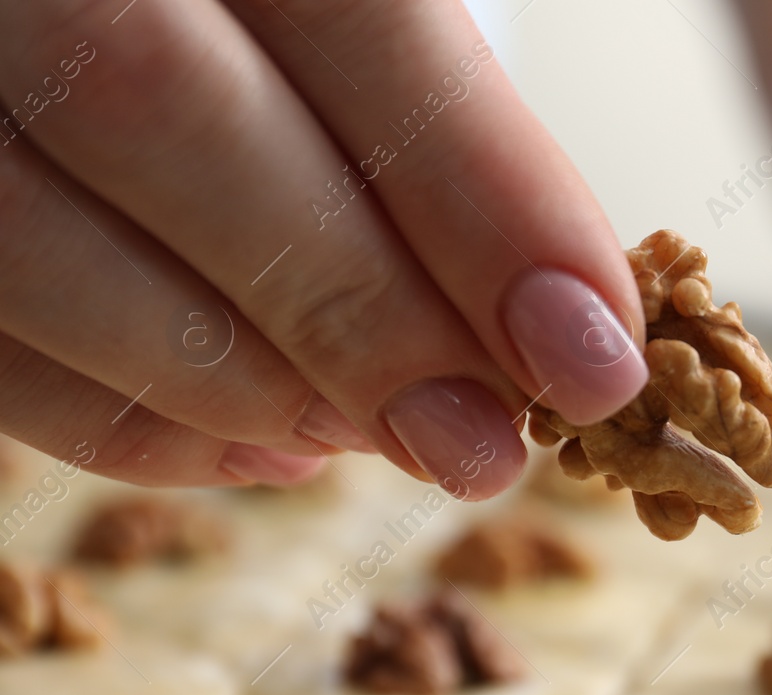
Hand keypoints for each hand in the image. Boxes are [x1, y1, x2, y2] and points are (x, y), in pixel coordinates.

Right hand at [0, 0, 647, 498]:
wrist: (100, 20)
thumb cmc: (271, 35)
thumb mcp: (362, 20)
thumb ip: (437, 124)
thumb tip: (554, 325)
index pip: (351, 14)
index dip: (478, 194)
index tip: (585, 350)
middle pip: (166, 115)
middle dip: (356, 312)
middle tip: (482, 442)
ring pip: (39, 240)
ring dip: (245, 381)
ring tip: (386, 441)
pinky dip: (140, 426)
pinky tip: (278, 443)